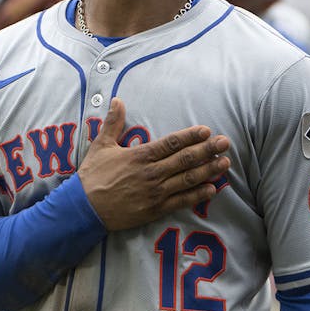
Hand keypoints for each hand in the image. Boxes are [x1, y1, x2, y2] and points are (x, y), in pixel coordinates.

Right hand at [78, 97, 229, 231]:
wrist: (84, 208)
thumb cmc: (92, 176)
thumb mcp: (101, 145)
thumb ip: (113, 123)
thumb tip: (117, 100)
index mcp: (140, 156)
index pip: (171, 143)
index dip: (190, 136)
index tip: (206, 131)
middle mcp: (151, 173)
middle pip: (185, 160)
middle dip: (207, 150)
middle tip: (225, 143)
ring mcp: (155, 193)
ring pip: (187, 180)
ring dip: (208, 171)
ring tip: (225, 163)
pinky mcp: (155, 209)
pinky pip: (181, 201)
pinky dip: (198, 195)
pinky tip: (212, 189)